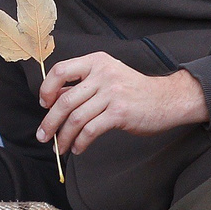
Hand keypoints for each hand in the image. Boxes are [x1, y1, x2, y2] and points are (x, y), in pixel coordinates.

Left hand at [36, 53, 206, 156]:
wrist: (167, 99)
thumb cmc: (133, 90)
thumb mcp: (107, 77)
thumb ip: (82, 85)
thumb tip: (52, 99)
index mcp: (96, 62)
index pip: (60, 70)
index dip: (47, 88)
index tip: (44, 104)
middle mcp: (102, 74)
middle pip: (65, 100)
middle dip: (50, 122)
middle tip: (43, 136)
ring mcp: (112, 93)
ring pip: (75, 118)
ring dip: (63, 136)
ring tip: (60, 147)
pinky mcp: (119, 112)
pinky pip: (90, 130)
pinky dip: (80, 142)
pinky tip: (78, 148)